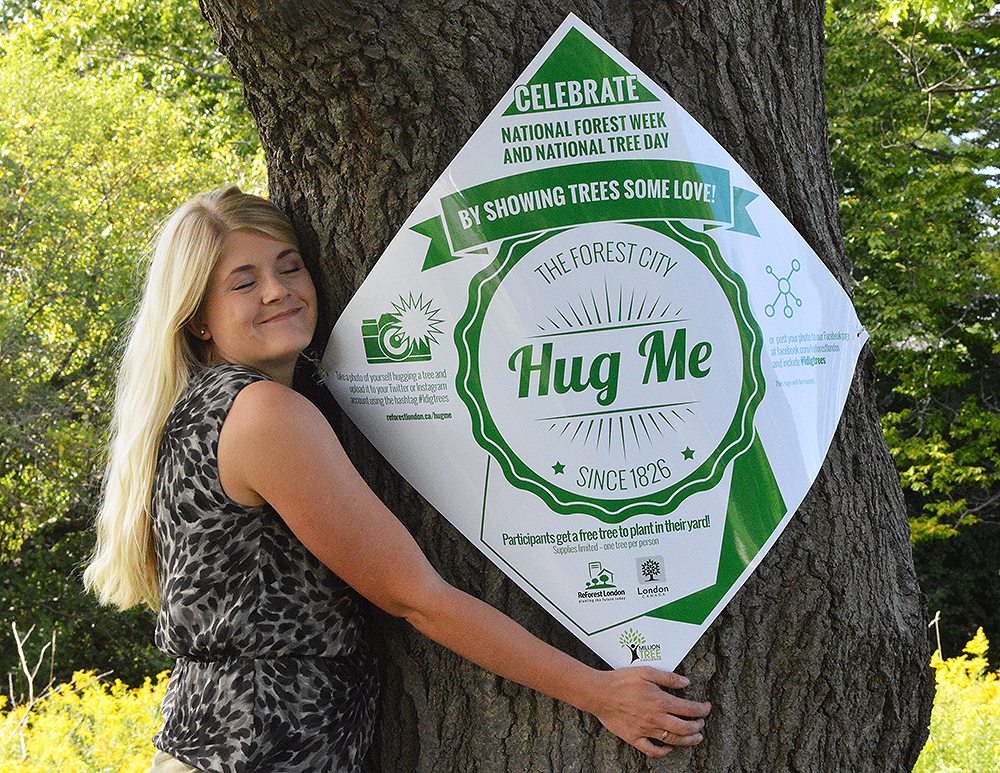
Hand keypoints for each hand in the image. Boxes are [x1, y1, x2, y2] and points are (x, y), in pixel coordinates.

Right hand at [586, 666, 711, 758]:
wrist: (599, 693)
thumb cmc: (621, 680)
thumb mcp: (646, 671)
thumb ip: (668, 678)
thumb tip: (685, 682)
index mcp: (661, 701)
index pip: (689, 709)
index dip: (701, 709)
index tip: (707, 707)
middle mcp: (656, 718)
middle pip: (685, 727)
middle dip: (697, 726)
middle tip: (702, 723)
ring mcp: (646, 730)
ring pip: (673, 740)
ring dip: (688, 740)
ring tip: (696, 738)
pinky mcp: (634, 738)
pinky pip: (651, 750)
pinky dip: (663, 752)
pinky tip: (668, 748)